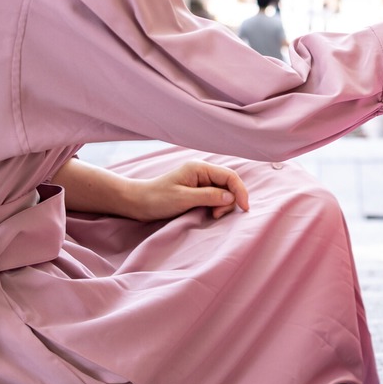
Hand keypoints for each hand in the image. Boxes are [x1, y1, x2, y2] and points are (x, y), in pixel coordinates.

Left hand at [127, 160, 249, 221]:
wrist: (138, 202)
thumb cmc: (157, 199)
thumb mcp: (183, 199)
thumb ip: (208, 196)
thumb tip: (231, 197)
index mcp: (200, 168)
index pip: (230, 176)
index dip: (241, 191)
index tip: (245, 208)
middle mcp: (203, 172)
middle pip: (229, 184)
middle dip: (230, 200)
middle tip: (216, 215)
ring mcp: (201, 181)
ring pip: (224, 192)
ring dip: (223, 205)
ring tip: (211, 215)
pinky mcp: (198, 190)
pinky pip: (216, 196)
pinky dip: (217, 206)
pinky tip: (209, 213)